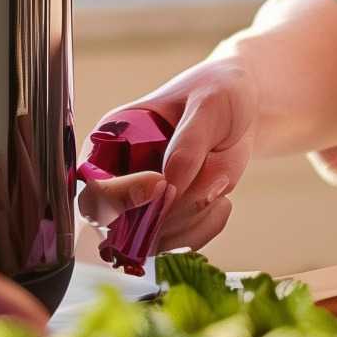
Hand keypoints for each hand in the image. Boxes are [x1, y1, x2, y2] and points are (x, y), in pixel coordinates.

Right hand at [76, 57, 257, 255]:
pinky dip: (203, 230)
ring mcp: (142, 201)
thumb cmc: (218, 92)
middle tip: (201, 194)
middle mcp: (118, 175)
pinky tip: (223, 201)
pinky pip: (176, 244)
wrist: (243, 108)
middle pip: (113, 226)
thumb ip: (188, 143)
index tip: (160, 183)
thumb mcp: (207, 105)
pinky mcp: (168, 217)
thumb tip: (171, 185)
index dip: (120, 196)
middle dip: (160, 220)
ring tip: (220, 184)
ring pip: (149, 241)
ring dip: (190, 222)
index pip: (93, 185)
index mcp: (110, 139)